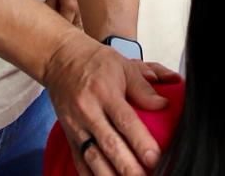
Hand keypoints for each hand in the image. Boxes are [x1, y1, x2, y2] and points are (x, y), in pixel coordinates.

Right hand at [43, 35, 167, 175]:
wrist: (61, 59)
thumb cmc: (96, 62)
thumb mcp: (123, 65)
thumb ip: (143, 87)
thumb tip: (163, 105)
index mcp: (105, 93)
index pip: (125, 121)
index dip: (140, 141)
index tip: (154, 157)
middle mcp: (88, 111)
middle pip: (109, 144)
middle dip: (128, 166)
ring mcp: (76, 126)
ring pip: (93, 158)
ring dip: (110, 175)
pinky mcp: (69, 136)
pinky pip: (79, 161)